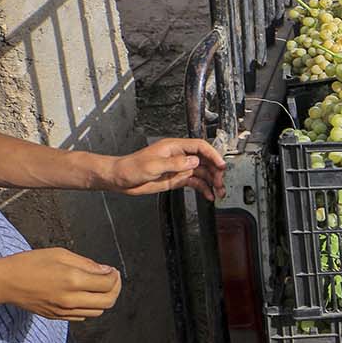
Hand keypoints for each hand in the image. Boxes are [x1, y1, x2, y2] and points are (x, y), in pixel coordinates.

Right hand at [0, 249, 121, 321]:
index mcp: (72, 280)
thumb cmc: (30, 264)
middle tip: (112, 279)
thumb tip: (106, 270)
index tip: (112, 270)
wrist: (5, 282)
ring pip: (98, 312)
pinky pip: (83, 316)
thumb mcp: (60, 254)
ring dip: (104, 299)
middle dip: (115, 289)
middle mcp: (70, 299)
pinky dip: (90, 307)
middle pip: (108, 302)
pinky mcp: (57, 317)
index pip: (108, 284)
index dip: (115, 276)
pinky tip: (85, 295)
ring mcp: (64, 311)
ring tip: (99, 286)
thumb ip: (86, 263)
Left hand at [107, 138, 225, 200]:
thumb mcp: (153, 165)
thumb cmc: (131, 167)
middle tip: (220, 182)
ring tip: (219, 191)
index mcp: (174, 147)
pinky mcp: (177, 179)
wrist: (120, 179)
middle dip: (215, 171)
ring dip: (212, 182)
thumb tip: (194, 162)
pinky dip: (204, 189)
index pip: (200, 147)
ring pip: (202, 173)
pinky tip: (209, 195)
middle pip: (205, 160)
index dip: (213, 155)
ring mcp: (179, 168)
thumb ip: (175, 163)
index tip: (221, 165)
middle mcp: (179, 156)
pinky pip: (195, 183)